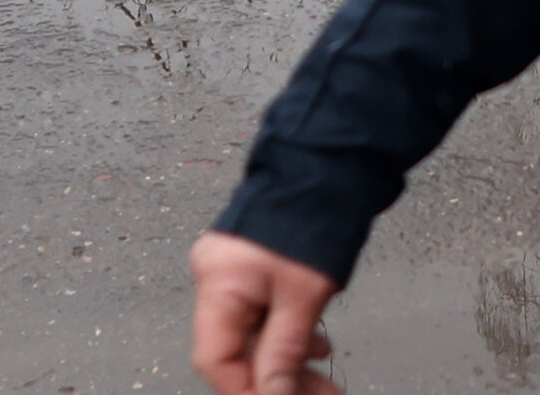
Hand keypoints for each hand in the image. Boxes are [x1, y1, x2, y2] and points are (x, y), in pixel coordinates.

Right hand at [189, 232, 338, 394]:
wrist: (324, 167)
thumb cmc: (310, 218)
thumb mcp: (302, 297)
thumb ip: (283, 352)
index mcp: (217, 282)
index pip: (214, 359)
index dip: (246, 391)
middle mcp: (214, 276)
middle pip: (235, 350)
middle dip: (276, 380)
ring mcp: (229, 270)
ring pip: (251, 335)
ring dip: (286, 361)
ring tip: (325, 379)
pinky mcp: (247, 266)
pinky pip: (258, 313)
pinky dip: (285, 335)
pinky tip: (314, 345)